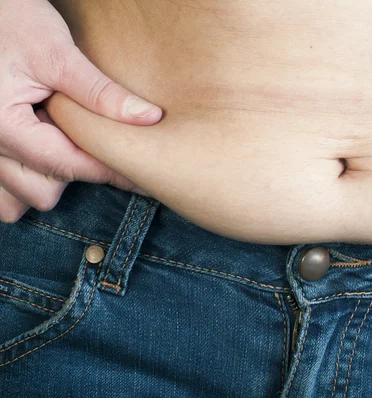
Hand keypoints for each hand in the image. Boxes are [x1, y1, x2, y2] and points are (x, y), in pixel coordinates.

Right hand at [0, 0, 161, 222]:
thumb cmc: (10, 19)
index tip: (143, 176)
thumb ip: (100, 91)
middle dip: (77, 175)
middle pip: (42, 192)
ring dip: (49, 181)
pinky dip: (27, 178)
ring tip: (71, 144)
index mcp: (2, 126)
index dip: (110, 172)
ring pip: (19, 197)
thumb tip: (148, 118)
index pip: (67, 166)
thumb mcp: (56, 52)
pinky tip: (48, 150)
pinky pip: (5, 187)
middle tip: (103, 147)